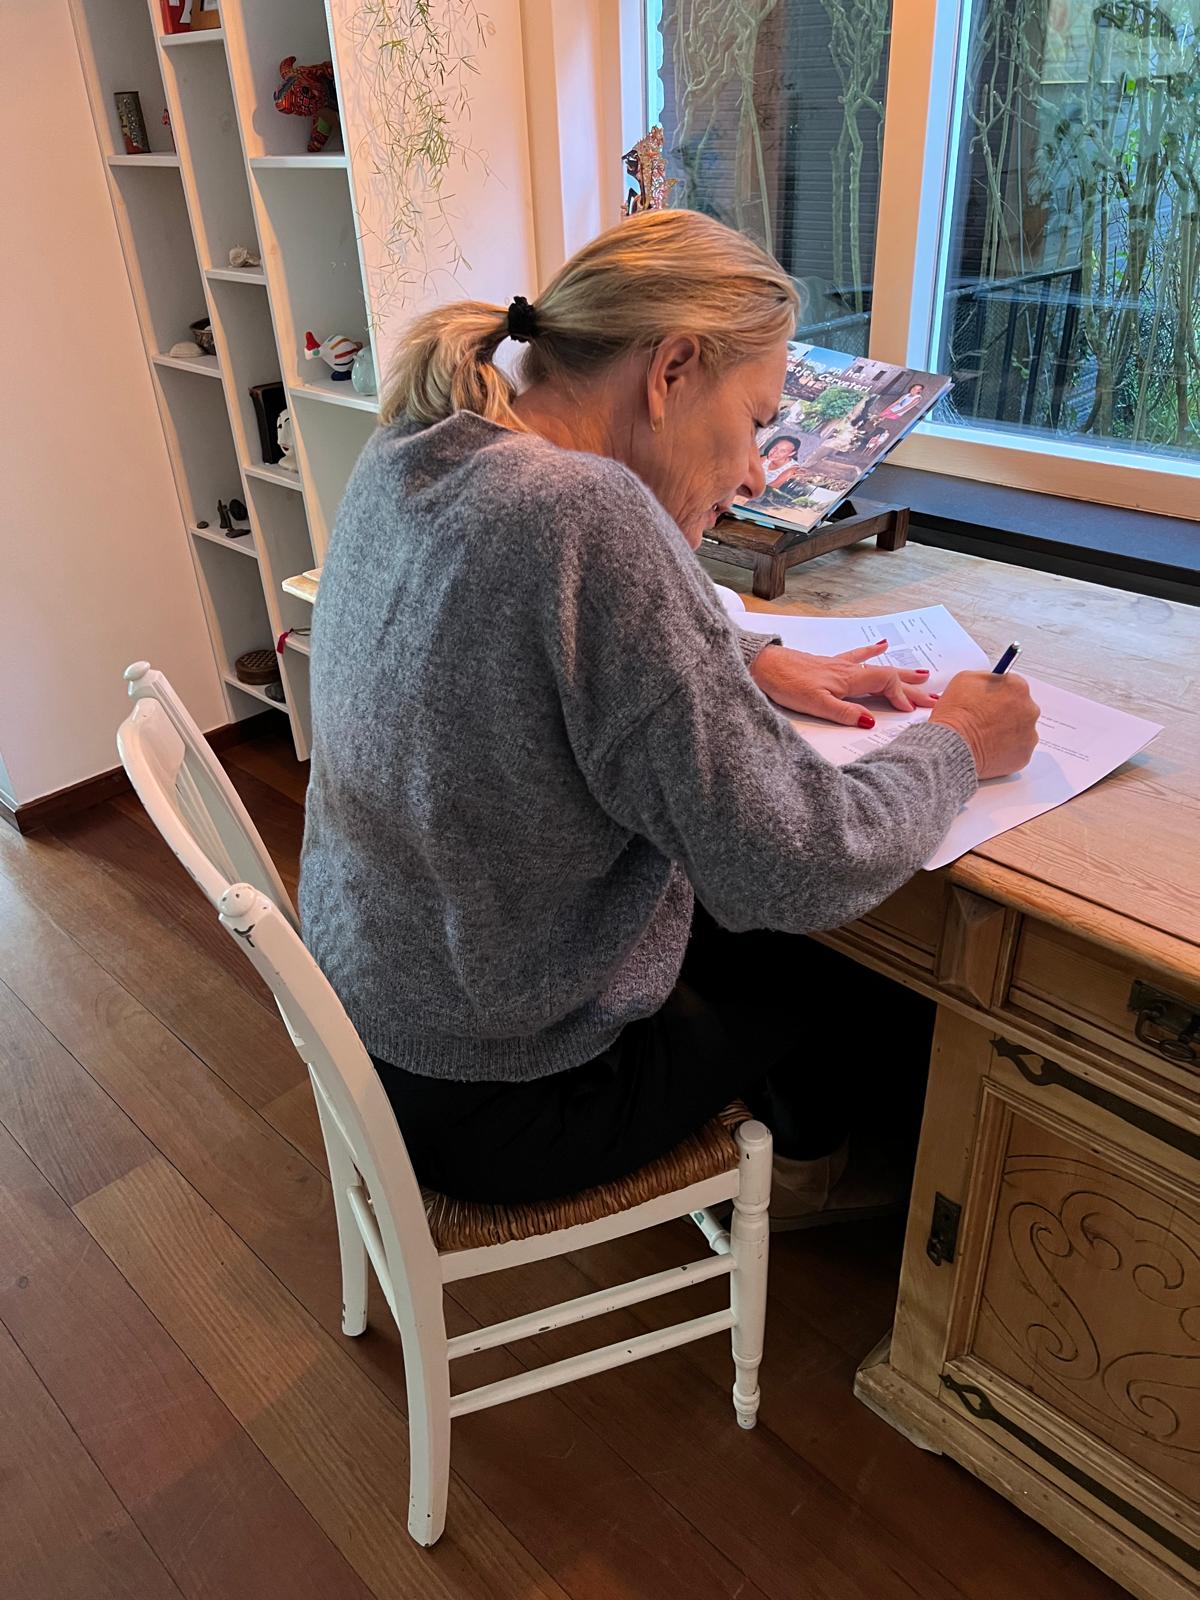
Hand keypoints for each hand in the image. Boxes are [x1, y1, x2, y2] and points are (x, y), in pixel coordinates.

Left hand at [750, 640, 937, 726]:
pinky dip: (872, 652)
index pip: (886, 684)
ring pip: (877, 666)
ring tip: (922, 672)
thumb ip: (845, 714)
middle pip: (888, 676)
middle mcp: (848, 669)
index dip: (902, 696)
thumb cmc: (786, 684)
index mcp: (848, 679)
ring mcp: (839, 665)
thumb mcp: (816, 705)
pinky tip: (881, 644)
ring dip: (900, 671)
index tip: (914, 711)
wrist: (762, 665)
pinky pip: (858, 656)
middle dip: (911, 687)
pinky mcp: (829, 664)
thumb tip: (872, 723)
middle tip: (934, 696)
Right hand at [930, 671, 1039, 778]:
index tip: (991, 700)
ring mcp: (1029, 734)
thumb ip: (986, 678)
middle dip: (1005, 712)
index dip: (999, 693)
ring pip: (1020, 730)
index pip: (1013, 685)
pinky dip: (1006, 749)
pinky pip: (1017, 750)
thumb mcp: (964, 679)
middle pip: (1020, 708)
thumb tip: (992, 681)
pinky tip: (989, 748)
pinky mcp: (1024, 755)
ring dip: (1006, 731)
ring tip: (985, 736)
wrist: (951, 746)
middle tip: (985, 719)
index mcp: (1017, 687)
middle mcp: (1029, 710)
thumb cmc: (956, 715)